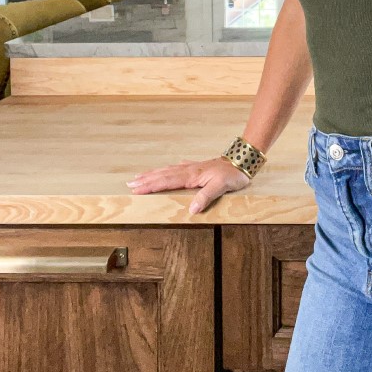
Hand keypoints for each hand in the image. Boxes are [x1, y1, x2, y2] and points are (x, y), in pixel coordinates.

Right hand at [126, 156, 251, 214]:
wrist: (242, 161)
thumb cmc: (232, 174)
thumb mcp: (221, 187)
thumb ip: (206, 197)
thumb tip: (191, 210)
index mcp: (191, 176)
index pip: (166, 181)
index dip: (150, 186)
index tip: (136, 189)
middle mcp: (188, 170)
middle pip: (162, 174)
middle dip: (145, 179)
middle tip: (130, 183)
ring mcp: (192, 167)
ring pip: (168, 170)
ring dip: (153, 174)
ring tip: (140, 176)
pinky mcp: (198, 167)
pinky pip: (177, 168)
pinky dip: (168, 170)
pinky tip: (167, 169)